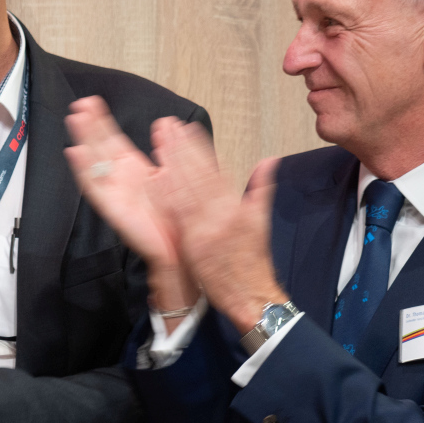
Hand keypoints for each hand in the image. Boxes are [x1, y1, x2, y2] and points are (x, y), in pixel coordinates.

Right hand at [65, 98, 197, 317]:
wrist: (182, 252)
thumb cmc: (178, 221)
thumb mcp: (177, 178)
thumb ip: (169, 152)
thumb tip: (165, 124)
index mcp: (136, 172)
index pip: (114, 141)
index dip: (102, 122)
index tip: (93, 103)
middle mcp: (122, 181)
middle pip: (100, 147)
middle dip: (89, 125)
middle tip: (80, 104)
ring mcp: (115, 194)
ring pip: (94, 162)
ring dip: (83, 141)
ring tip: (74, 119)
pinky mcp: (114, 209)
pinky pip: (95, 188)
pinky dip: (84, 171)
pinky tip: (76, 153)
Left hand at [148, 118, 286, 330]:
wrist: (251, 295)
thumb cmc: (254, 261)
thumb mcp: (261, 221)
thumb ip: (261, 187)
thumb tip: (269, 160)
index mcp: (237, 206)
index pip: (216, 170)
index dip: (200, 147)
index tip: (188, 128)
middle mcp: (221, 214)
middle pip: (198, 176)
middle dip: (181, 149)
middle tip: (166, 127)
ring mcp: (206, 228)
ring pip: (186, 192)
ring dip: (171, 166)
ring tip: (157, 145)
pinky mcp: (193, 244)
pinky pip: (177, 217)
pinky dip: (166, 197)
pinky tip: (154, 180)